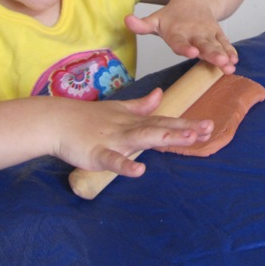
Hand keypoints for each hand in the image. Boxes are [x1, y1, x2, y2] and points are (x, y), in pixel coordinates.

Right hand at [54, 88, 213, 176]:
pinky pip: (113, 160)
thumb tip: (160, 95)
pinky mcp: (97, 153)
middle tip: (208, 129)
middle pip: (160, 129)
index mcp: (134, 121)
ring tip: (187, 139)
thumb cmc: (87, 117)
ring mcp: (114, 140)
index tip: (208, 126)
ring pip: (142, 139)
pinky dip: (125, 164)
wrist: (57, 120)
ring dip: (165, 138)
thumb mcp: (118, 109)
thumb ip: (141, 105)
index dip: (186, 124)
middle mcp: (128, 129)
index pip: (164, 123)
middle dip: (184, 129)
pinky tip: (140, 170)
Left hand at [125, 7, 238, 73]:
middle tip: (220, 61)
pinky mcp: (218, 34)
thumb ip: (142, 25)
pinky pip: (225, 43)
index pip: (180, 41)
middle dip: (212, 53)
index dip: (185, 47)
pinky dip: (231, 51)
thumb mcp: (156, 19)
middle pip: (203, 45)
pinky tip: (235, 60)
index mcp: (177, 31)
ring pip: (217, 45)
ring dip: (224, 54)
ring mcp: (208, 33)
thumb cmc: (173, 14)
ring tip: (230, 64)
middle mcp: (195, 33)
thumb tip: (126, 20)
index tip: (191, 52)